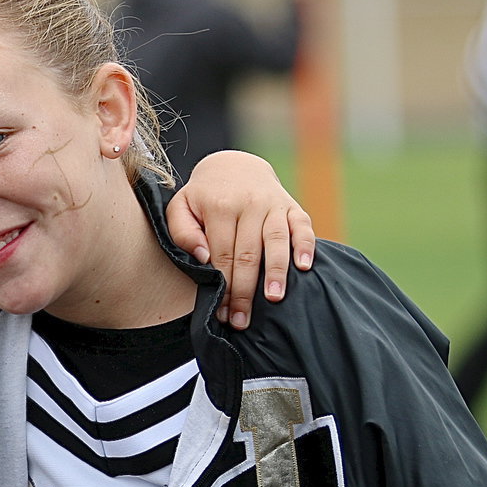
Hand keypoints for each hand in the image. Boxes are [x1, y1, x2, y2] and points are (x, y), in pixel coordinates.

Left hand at [167, 150, 314, 328]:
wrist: (234, 165)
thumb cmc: (203, 197)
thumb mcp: (181, 207)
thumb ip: (182, 232)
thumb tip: (202, 257)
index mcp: (220, 207)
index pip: (222, 255)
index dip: (222, 287)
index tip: (221, 313)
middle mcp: (249, 204)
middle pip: (248, 255)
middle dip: (245, 291)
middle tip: (242, 320)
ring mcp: (273, 204)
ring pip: (276, 241)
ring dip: (276, 272)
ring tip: (274, 298)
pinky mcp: (292, 205)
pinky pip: (303, 226)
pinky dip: (306, 245)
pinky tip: (304, 267)